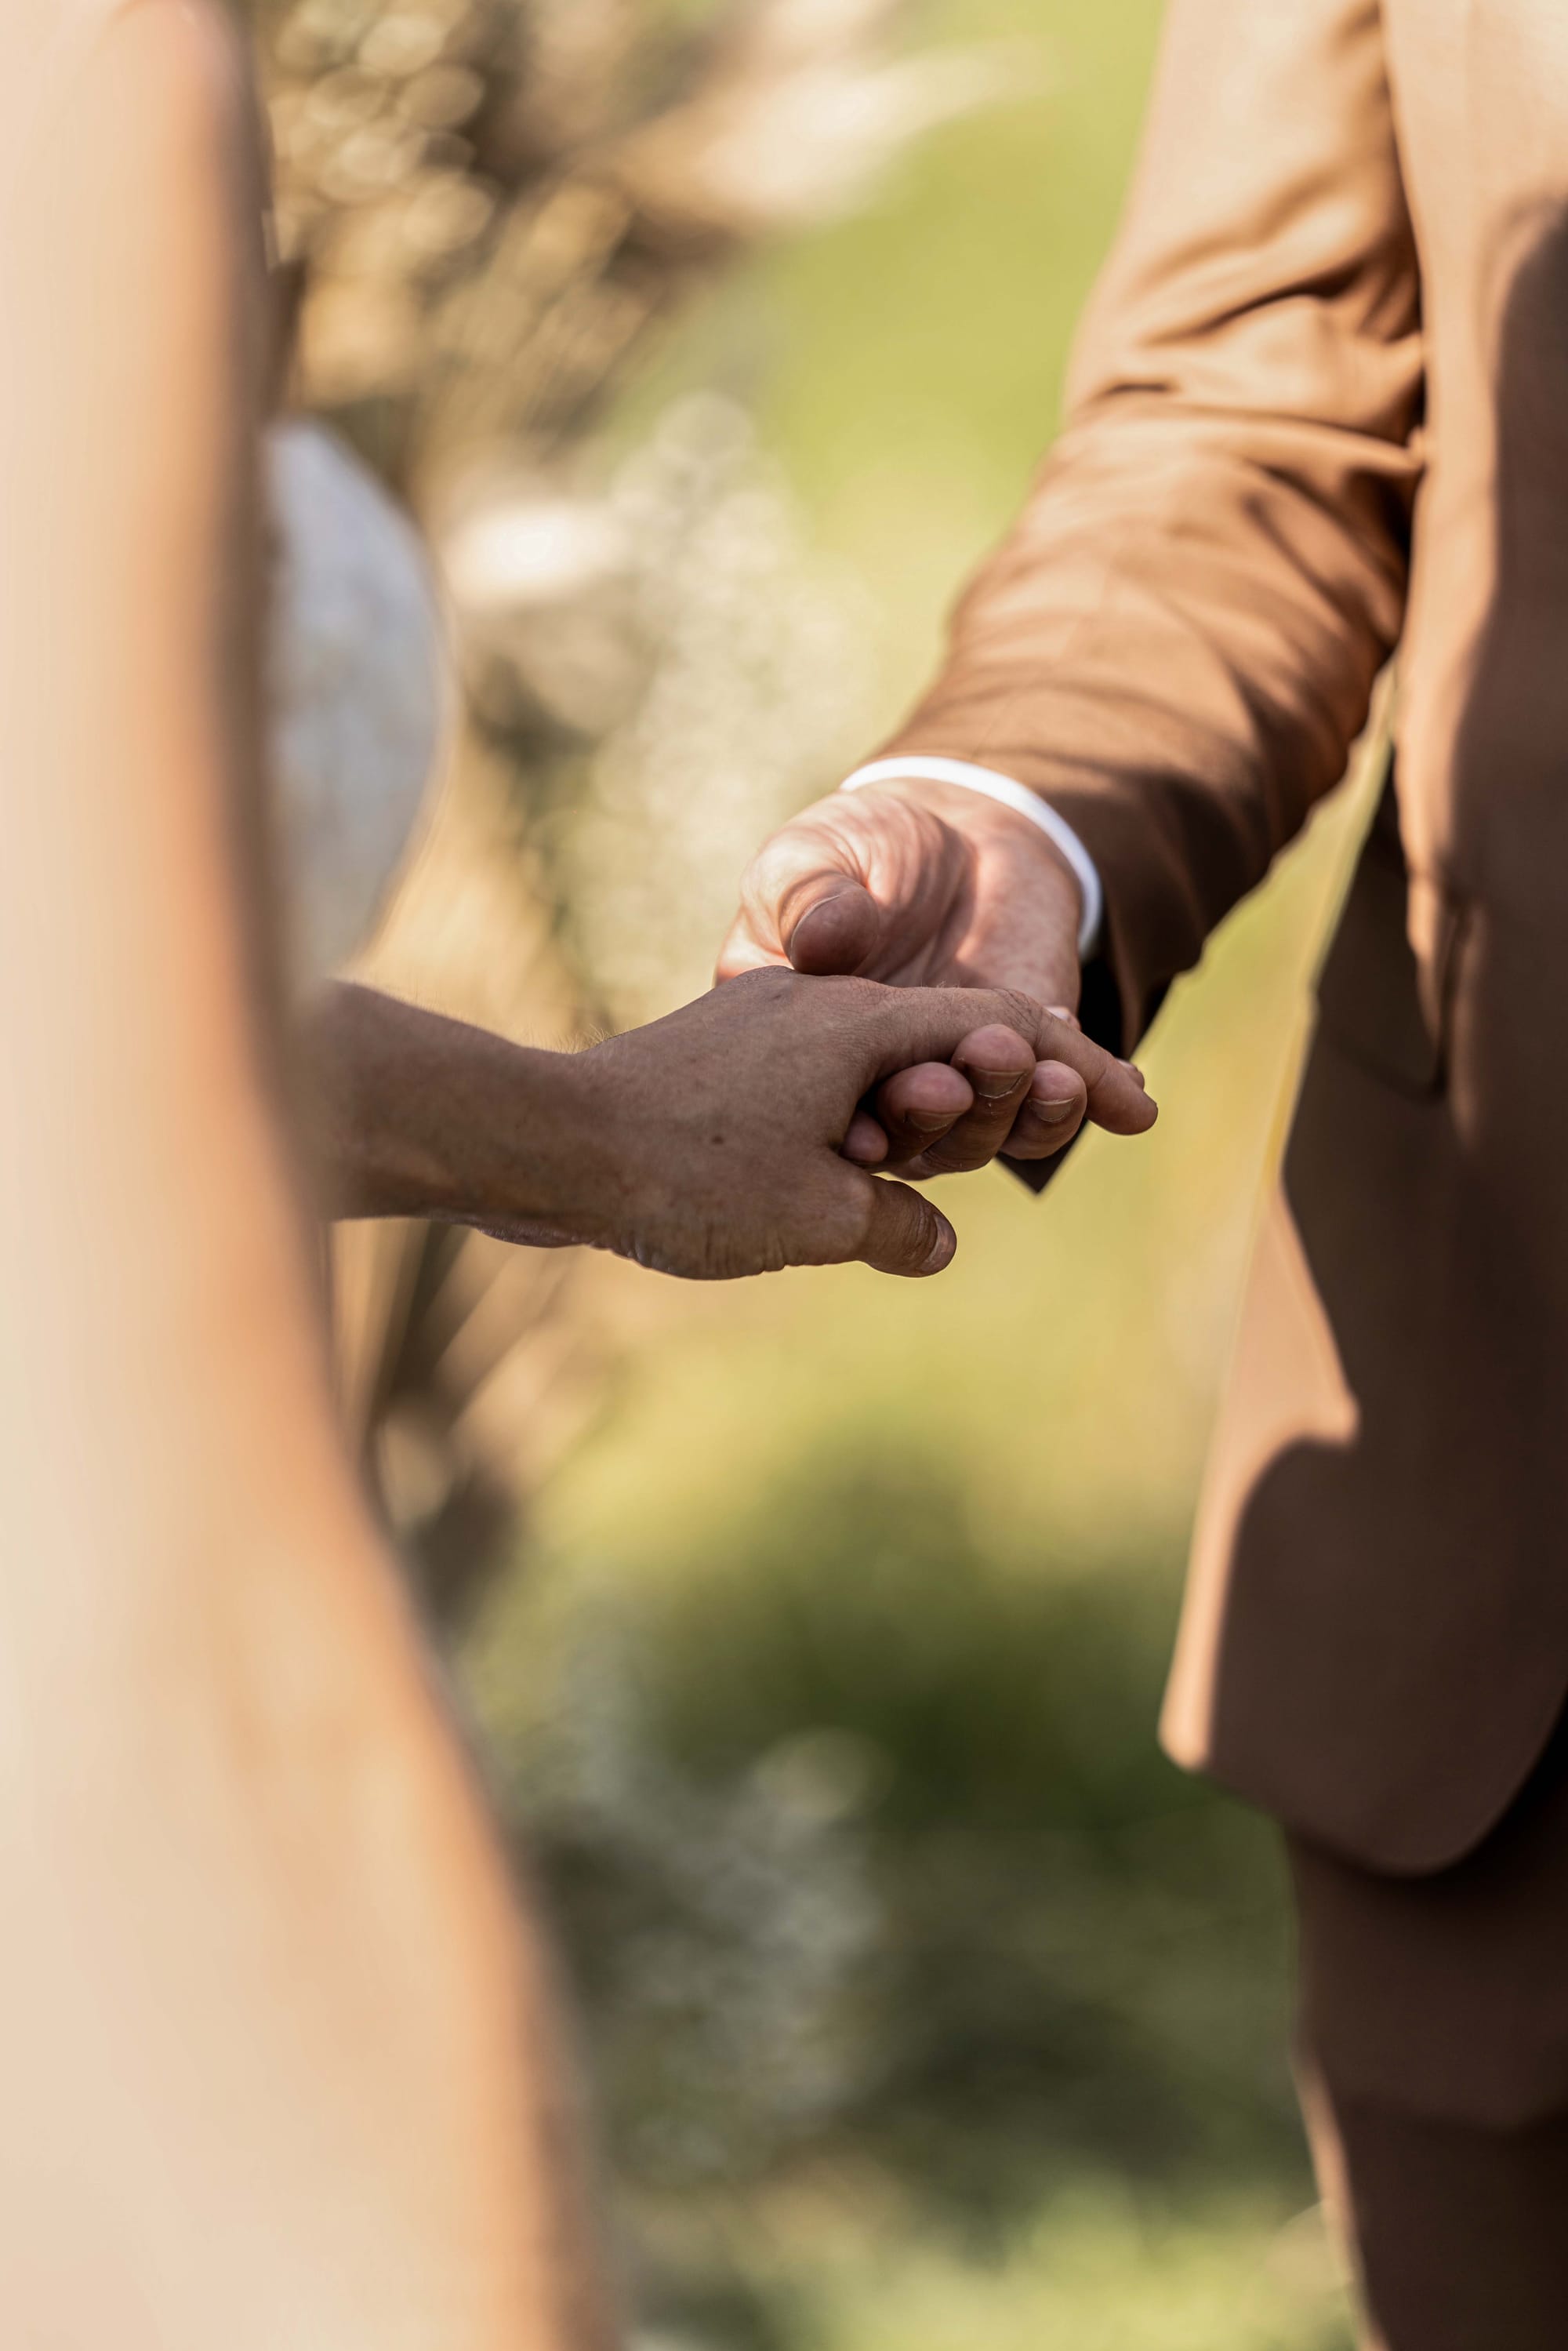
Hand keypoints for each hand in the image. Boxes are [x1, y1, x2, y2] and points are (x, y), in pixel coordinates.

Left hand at [555, 969, 1152, 1277]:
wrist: (544, 1142)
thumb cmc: (682, 1173)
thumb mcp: (816, 1215)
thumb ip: (897, 1224)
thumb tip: (936, 1243)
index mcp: (864, 1024)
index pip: (1005, 1030)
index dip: (1081, 1071)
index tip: (1142, 1111)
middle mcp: (823, 1008)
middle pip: (951, 1040)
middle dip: (1011, 1091)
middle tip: (1061, 1127)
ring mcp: (769, 1031)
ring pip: (882, 1068)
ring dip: (925, 1120)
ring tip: (928, 1169)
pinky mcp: (725, 1064)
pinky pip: (825, 1087)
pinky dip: (862, 1126)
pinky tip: (853, 1170)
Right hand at [718, 776, 1134, 1173]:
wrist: (951, 834)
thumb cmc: (856, 849)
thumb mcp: (810, 858)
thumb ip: (808, 898)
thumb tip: (820, 941)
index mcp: (806, 1056)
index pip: (818, 1110)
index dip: (842, 1127)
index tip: (863, 1134)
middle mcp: (876, 1090)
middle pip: (907, 1137)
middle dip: (940, 1118)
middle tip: (961, 1082)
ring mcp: (955, 1086)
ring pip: (986, 1134)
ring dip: (1021, 1115)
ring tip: (1057, 1080)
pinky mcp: (1026, 1069)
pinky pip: (1054, 1104)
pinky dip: (1090, 1099)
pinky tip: (1123, 1091)